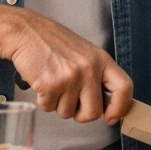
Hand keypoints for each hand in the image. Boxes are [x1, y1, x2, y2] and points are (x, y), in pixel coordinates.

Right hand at [4, 9, 133, 123]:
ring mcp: (70, 77)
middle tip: (71, 101)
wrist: (26, 32)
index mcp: (101, 59)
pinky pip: (49, 108)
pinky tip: (42, 82)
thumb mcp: (85, 54)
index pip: (124, 87)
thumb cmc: (53, 43)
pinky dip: (44, 100)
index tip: (111, 117)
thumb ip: (97, 75)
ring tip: (54, 82)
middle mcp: (89, 69)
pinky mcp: (50, 85)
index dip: (120, 108)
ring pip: (68, 113)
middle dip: (81, 114)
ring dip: (58, 104)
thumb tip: (106, 105)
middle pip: (94, 112)